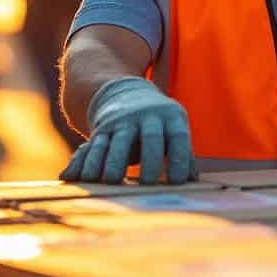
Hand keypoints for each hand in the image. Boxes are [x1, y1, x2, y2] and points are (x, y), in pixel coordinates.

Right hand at [59, 77, 195, 184]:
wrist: (126, 93)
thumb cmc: (159, 123)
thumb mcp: (174, 129)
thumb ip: (183, 155)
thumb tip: (194, 183)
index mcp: (170, 117)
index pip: (178, 137)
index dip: (179, 159)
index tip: (177, 182)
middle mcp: (146, 116)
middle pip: (150, 137)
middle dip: (149, 159)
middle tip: (147, 183)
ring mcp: (122, 121)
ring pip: (117, 141)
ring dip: (112, 161)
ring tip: (110, 181)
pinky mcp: (102, 128)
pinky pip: (94, 145)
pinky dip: (86, 162)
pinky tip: (82, 178)